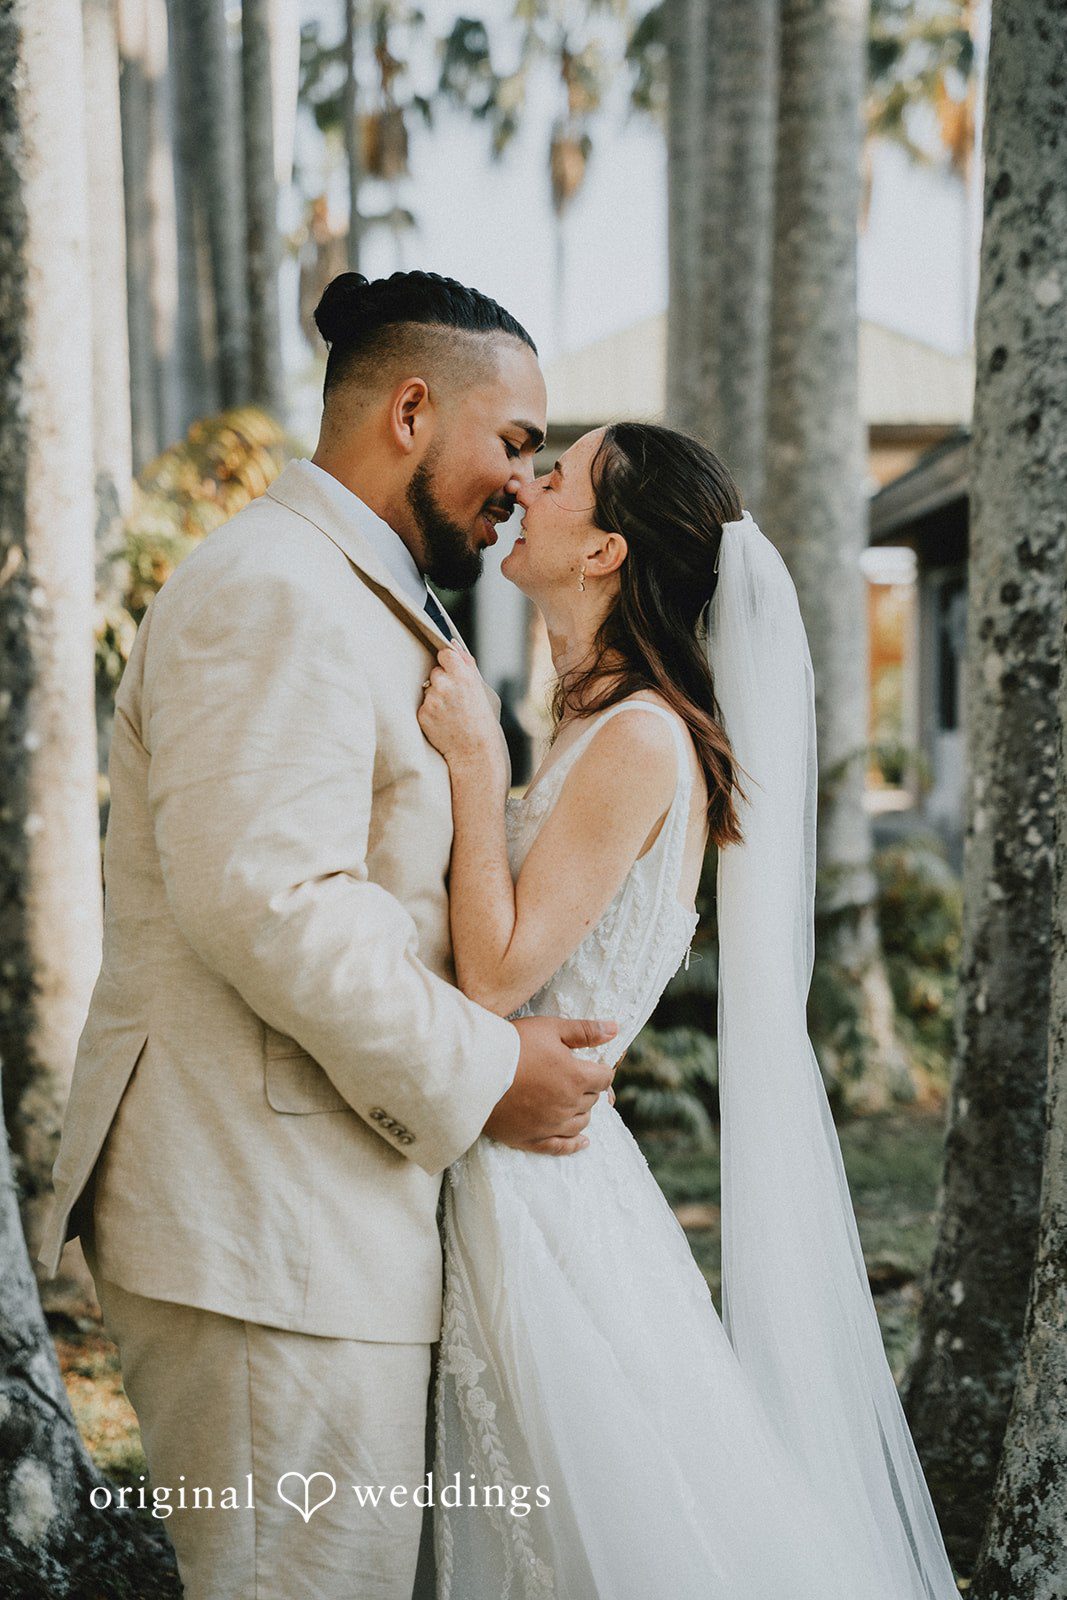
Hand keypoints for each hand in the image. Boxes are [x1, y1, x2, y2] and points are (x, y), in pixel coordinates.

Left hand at [417, 642, 501, 773]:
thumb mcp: (481, 689)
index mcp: (463, 676)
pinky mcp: (423, 714)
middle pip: (435, 672)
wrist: (474, 750)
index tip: (453, 673)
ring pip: (428, 689)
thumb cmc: (481, 719)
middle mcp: (446, 685)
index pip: (445, 654)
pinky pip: (423, 705)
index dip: (448, 663)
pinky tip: (443, 721)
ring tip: (450, 713)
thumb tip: (452, 643)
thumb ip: (466, 664)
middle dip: (442, 682)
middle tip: (455, 700)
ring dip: (435, 697)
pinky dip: (431, 712)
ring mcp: (433, 700)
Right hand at [485, 1015, 618, 1154]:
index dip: (600, 1070)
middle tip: (576, 1078)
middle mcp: (569, 1105)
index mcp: (577, 1078)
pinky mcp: (533, 1139)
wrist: (475, 1071)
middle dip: (588, 1088)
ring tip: (574, 1102)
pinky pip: (562, 1147)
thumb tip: (615, 1029)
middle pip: (592, 1100)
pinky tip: (583, 1142)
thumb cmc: (513, 1044)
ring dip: (582, 1111)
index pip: (604, 1078)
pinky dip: (575, 1145)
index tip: (592, 1065)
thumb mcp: (551, 1029)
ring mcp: (552, 1125)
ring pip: (581, 1123)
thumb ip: (585, 1031)